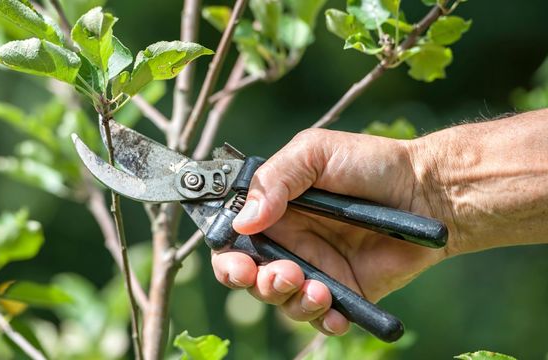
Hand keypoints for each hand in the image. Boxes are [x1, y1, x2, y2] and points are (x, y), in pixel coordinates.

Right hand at [210, 128, 447, 335]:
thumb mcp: (315, 153)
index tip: (240, 264)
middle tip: (281, 275)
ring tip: (316, 288)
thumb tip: (243, 220)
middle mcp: (289, 241)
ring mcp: (316, 268)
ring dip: (290, 300)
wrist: (426, 191)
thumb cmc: (369, 164)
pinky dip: (322, 320)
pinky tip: (334, 311)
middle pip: (250, 276)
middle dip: (256, 283)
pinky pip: (321, 317)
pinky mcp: (344, 291)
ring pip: (282, 300)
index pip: (233, 239)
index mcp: (274, 209)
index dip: (227, 256)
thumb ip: (275, 180)